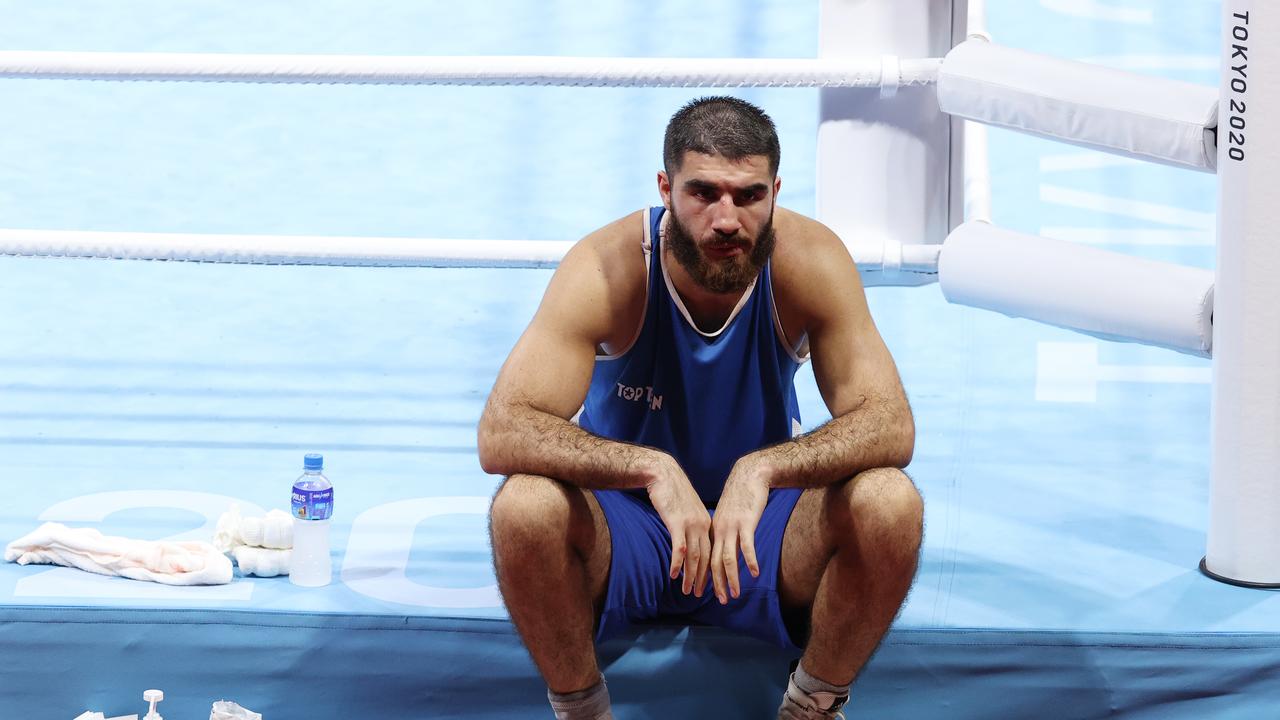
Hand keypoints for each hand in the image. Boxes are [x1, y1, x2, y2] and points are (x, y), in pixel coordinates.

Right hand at [645, 456, 711, 596]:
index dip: (712, 571)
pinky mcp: (677, 523)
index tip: (710, 585)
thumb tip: (690, 539)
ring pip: (694, 557)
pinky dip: (677, 564)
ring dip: (692, 576)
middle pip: (706, 558)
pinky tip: (674, 575)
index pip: (712, 552)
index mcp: (707, 523)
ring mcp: (690, 525)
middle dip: (705, 579)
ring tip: (688, 592)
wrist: (663, 473)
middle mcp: (702, 525)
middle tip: (702, 596)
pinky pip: (679, 548)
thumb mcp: (687, 509)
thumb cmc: (673, 491)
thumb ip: (691, 524)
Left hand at [711, 456, 769, 603]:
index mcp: (713, 530)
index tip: (705, 592)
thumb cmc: (740, 496)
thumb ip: (726, 532)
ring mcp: (732, 527)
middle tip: (720, 601)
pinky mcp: (746, 523)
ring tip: (734, 594)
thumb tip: (726, 548)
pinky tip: (754, 574)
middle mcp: (719, 531)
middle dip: (716, 584)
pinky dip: (749, 561)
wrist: (749, 475)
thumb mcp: (728, 516)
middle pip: (713, 562)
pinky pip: (746, 546)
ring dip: (731, 579)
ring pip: (727, 558)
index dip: (705, 576)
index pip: (706, 558)